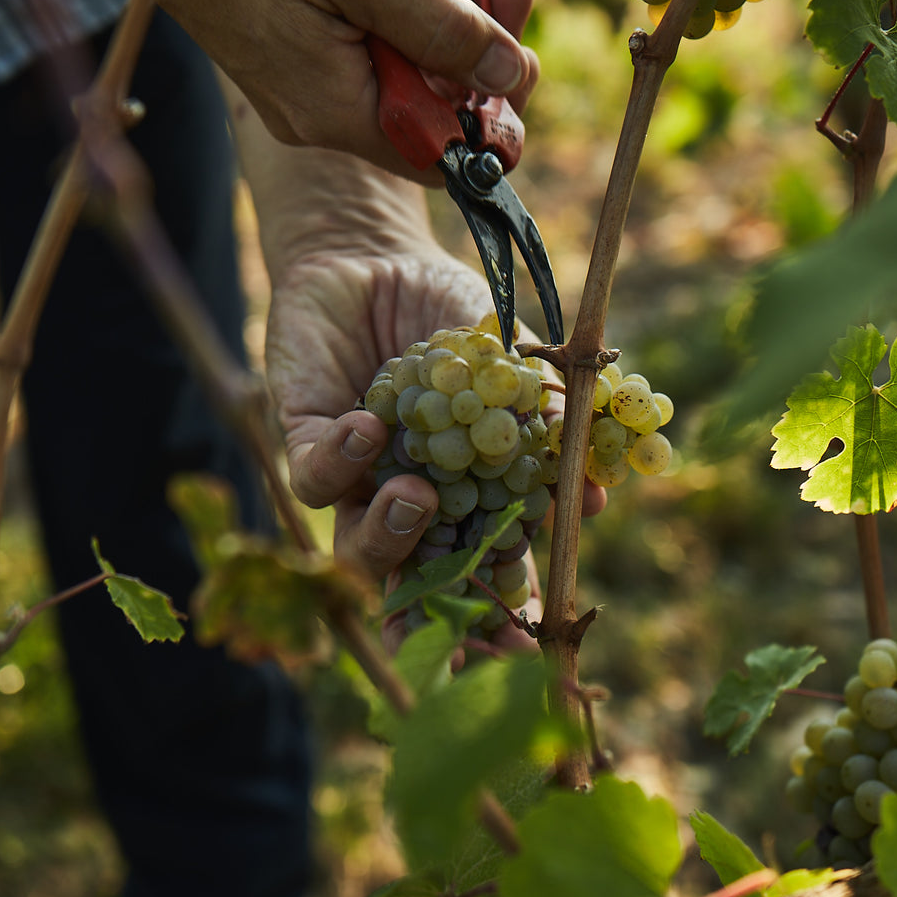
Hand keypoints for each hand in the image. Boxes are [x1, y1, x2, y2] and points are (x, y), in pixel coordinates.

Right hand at [51, 0, 540, 178]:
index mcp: (334, 111)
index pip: (438, 157)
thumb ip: (442, 28)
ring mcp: (307, 75)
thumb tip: (509, 77)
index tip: (527, 65)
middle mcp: (321, 109)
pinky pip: (373, 36)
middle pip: (429, 105)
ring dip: (458, 12)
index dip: (493, 122)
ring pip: (407, 62)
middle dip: (485, 47)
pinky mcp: (298, 41)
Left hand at [264, 241, 606, 652]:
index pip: (483, 570)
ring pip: (358, 545)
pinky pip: (317, 477)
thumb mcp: (507, 354)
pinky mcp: (305, 437)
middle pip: (415, 583)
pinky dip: (344, 460)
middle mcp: (406, 496)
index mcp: (462, 491)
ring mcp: (357, 476)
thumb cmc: (446, 308)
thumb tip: (591, 472)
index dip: (498, 614)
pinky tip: (370, 426)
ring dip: (390, 536)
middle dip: (435, 616)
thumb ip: (541, 408)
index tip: (520, 644)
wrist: (374, 252)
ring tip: (417, 496)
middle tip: (460, 625)